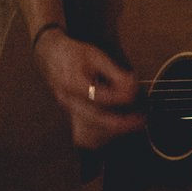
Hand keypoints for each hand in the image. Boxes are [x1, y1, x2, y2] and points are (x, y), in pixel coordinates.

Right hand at [33, 28, 143, 149]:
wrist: (50, 56)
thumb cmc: (74, 54)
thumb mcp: (95, 55)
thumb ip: (114, 73)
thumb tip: (131, 87)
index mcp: (73, 84)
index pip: (98, 97)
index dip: (119, 97)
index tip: (134, 93)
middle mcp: (68, 102)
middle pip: (94, 121)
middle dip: (120, 124)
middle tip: (140, 120)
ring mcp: (68, 113)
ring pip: (88, 134)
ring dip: (112, 132)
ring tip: (131, 123)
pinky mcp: (71, 118)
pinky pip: (85, 136)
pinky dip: (102, 135)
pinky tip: (116, 128)